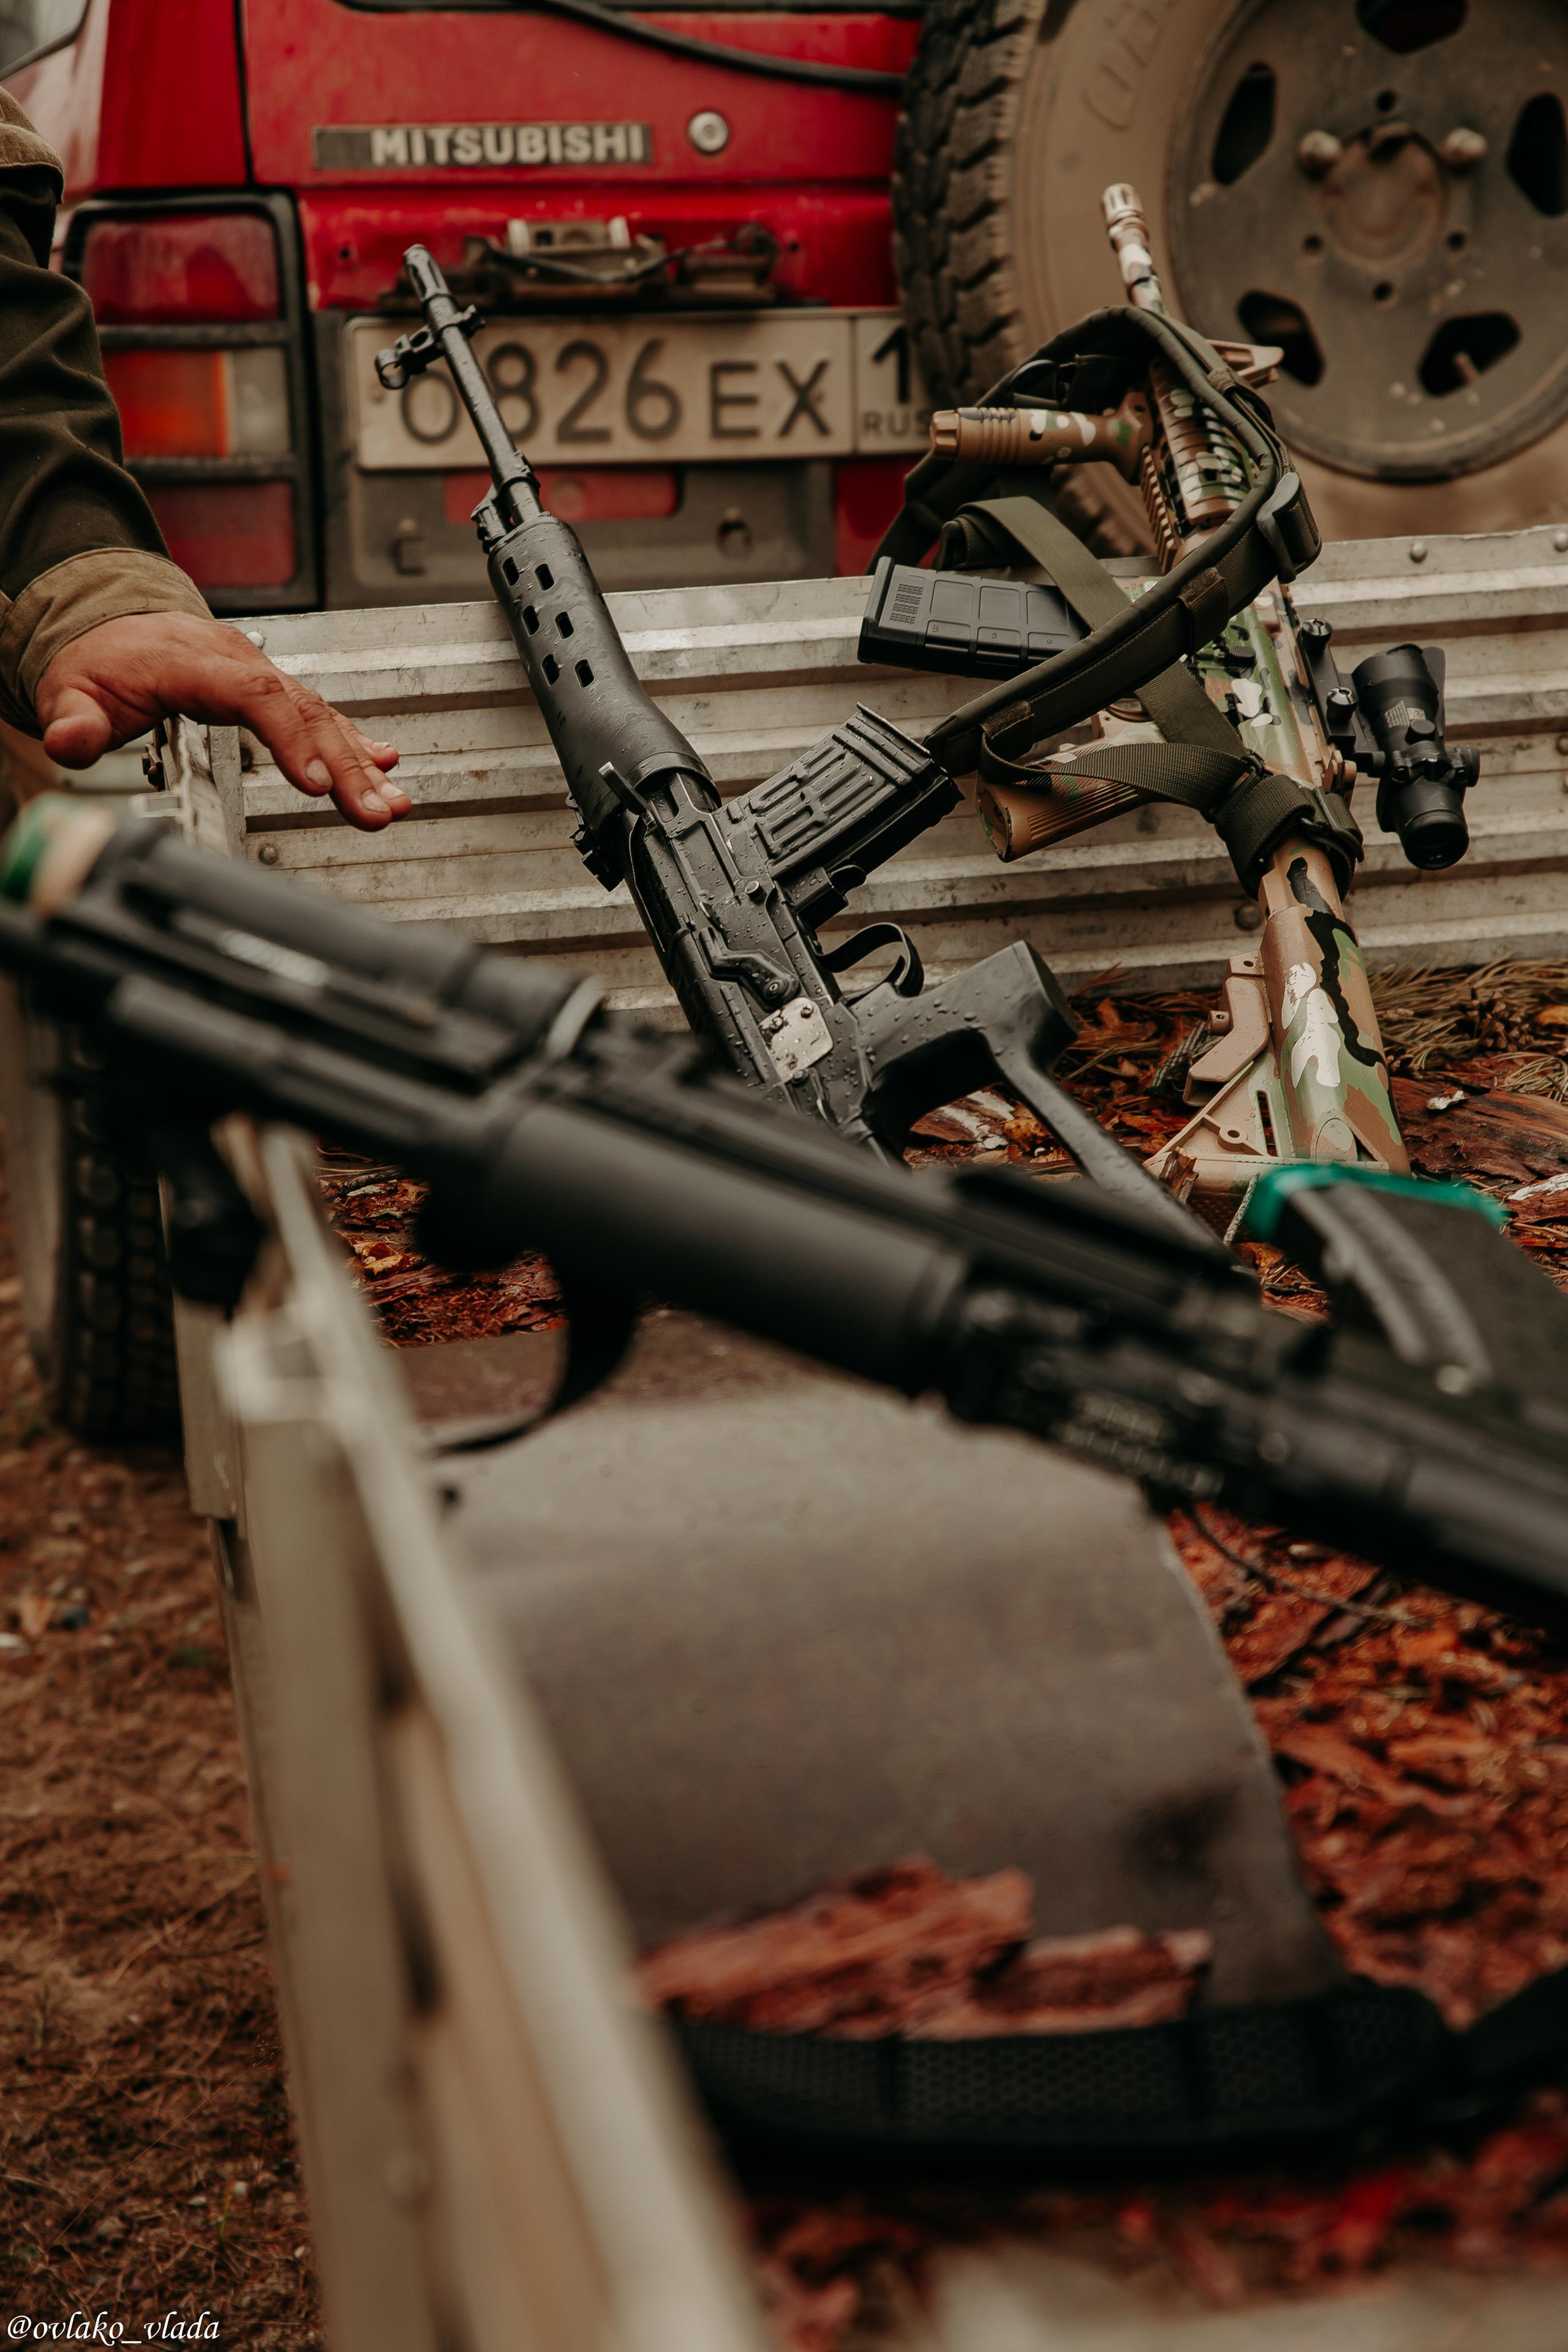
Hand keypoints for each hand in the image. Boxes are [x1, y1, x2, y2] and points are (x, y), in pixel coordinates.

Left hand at [34, 613, 410, 830]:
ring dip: (359, 764)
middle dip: (344, 767)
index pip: (254, 696)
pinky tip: (384, 764)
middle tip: (373, 811)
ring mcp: (262, 675)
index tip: (315, 783)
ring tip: (390, 805)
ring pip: (321, 715)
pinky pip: (322, 713)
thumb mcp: (71, 690)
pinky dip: (354, 741)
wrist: (113, 628)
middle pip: (303, 711)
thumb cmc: (99, 661)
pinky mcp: (273, 691)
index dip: (290, 739)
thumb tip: (70, 739)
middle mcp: (239, 664)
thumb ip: (73, 719)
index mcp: (195, 662)